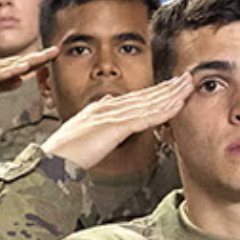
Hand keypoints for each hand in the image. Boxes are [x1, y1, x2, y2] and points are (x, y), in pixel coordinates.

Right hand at [0, 49, 57, 113]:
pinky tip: (18, 70)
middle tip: (56, 50)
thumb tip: (20, 81)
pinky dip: (8, 72)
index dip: (38, 60)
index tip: (54, 55)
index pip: (21, 65)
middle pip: (20, 61)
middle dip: (38, 57)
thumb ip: (3, 85)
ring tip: (43, 57)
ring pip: (10, 65)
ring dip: (27, 62)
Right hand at [43, 76, 192, 168]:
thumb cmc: (64, 150)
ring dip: (171, 96)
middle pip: (145, 96)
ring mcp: (111, 117)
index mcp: (102, 109)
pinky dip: (162, 111)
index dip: (156, 91)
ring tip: (189, 88)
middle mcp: (108, 108)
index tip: (173, 86)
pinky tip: (176, 107)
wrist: (51, 160)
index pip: (135, 98)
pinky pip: (144, 118)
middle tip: (188, 79)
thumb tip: (108, 101)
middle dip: (168, 87)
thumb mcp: (81, 127)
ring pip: (148, 104)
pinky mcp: (113, 128)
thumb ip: (96, 113)